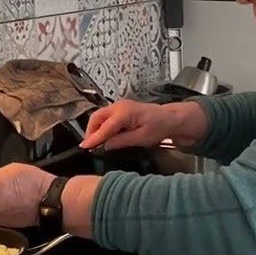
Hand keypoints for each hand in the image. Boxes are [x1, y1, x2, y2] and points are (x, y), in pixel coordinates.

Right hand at [83, 100, 205, 149]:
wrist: (171, 118)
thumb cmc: (160, 126)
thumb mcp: (141, 138)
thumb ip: (121, 141)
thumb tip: (105, 145)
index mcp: (124, 113)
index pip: (103, 127)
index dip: (93, 138)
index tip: (84, 147)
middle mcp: (119, 106)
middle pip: (96, 118)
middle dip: (91, 132)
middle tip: (90, 146)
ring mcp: (120, 106)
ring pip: (100, 117)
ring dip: (96, 129)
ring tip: (96, 143)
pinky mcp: (121, 110)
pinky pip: (106, 117)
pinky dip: (102, 126)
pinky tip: (105, 137)